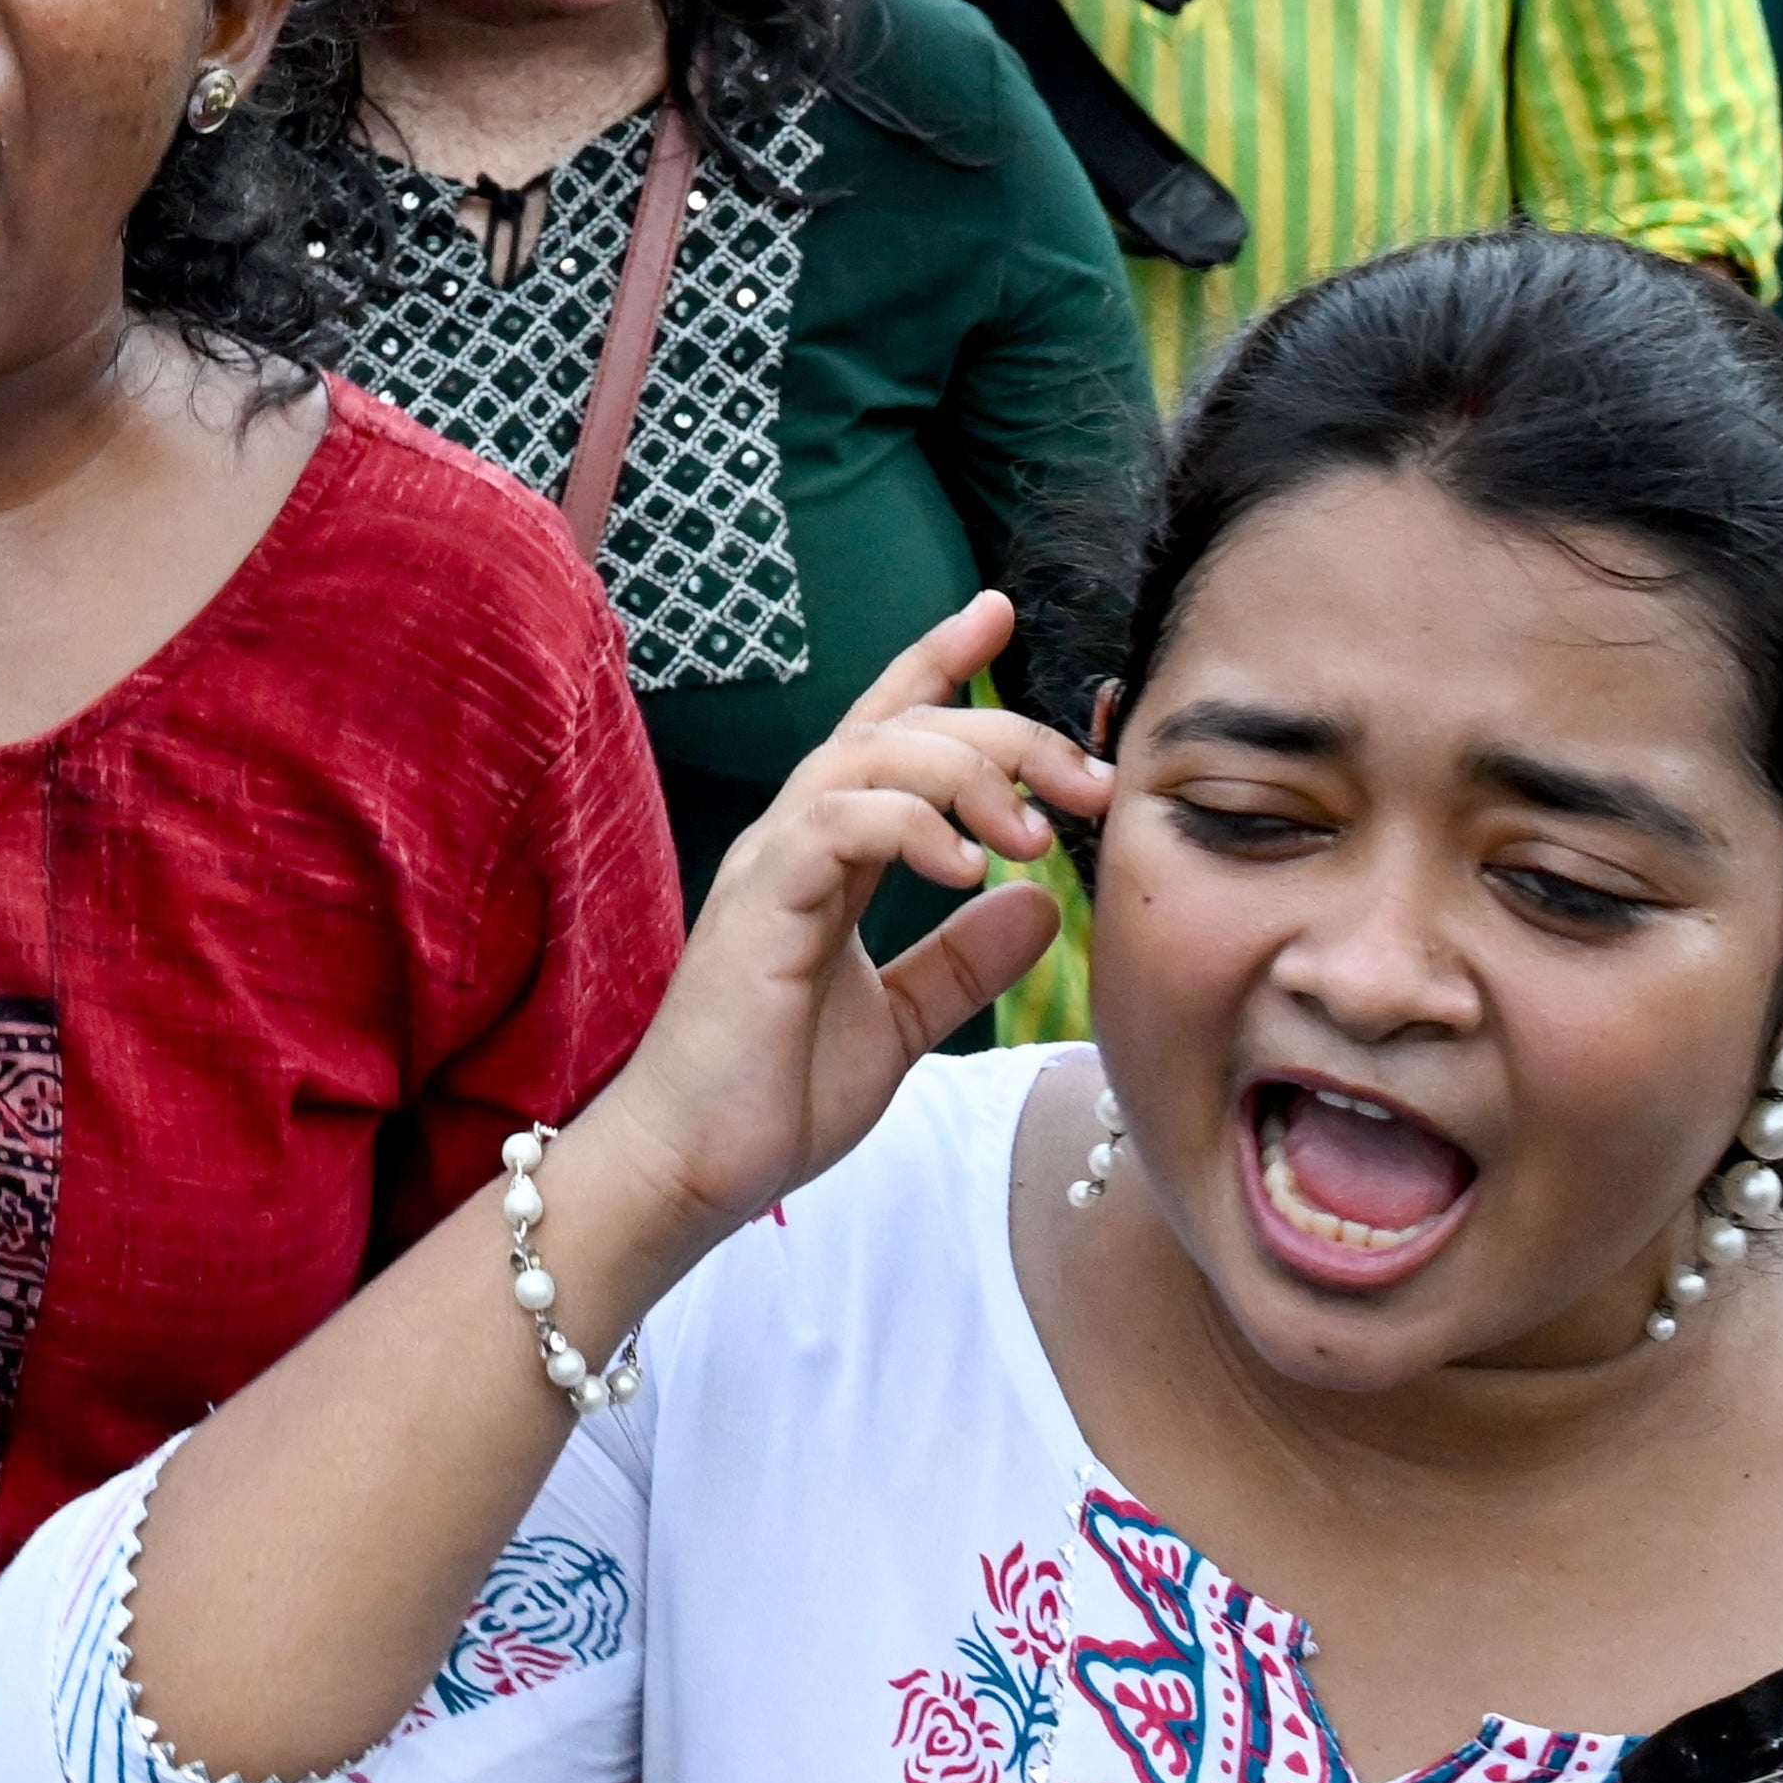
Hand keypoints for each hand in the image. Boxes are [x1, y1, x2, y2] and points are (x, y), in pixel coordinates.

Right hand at [573, 596, 1104, 1258]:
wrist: (695, 1169)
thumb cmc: (775, 1095)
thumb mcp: (900, 1020)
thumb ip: (963, 957)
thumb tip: (1043, 903)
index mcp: (825, 855)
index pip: (885, 730)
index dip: (938, 663)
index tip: (997, 613)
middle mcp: (795, 838)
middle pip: (899, 726)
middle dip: (1003, 730)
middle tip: (1087, 779)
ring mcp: (771, 863)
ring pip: (870, 754)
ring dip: (968, 772)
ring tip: (1034, 834)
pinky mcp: (760, 905)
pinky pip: (839, 823)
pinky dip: (911, 825)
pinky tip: (968, 867)